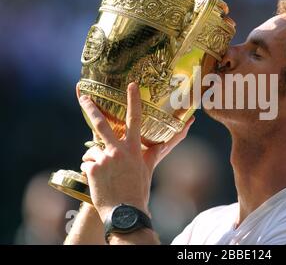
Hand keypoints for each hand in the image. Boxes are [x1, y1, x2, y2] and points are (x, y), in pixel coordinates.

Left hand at [78, 82, 194, 221]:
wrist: (125, 211)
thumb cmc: (140, 188)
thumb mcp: (151, 165)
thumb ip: (165, 145)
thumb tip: (188, 126)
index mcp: (134, 148)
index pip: (135, 120)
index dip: (133, 101)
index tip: (132, 85)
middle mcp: (118, 150)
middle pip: (101, 125)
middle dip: (91, 109)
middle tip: (83, 97)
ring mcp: (104, 159)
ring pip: (91, 149)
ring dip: (94, 160)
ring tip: (104, 175)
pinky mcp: (92, 169)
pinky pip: (85, 164)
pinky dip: (89, 172)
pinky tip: (98, 182)